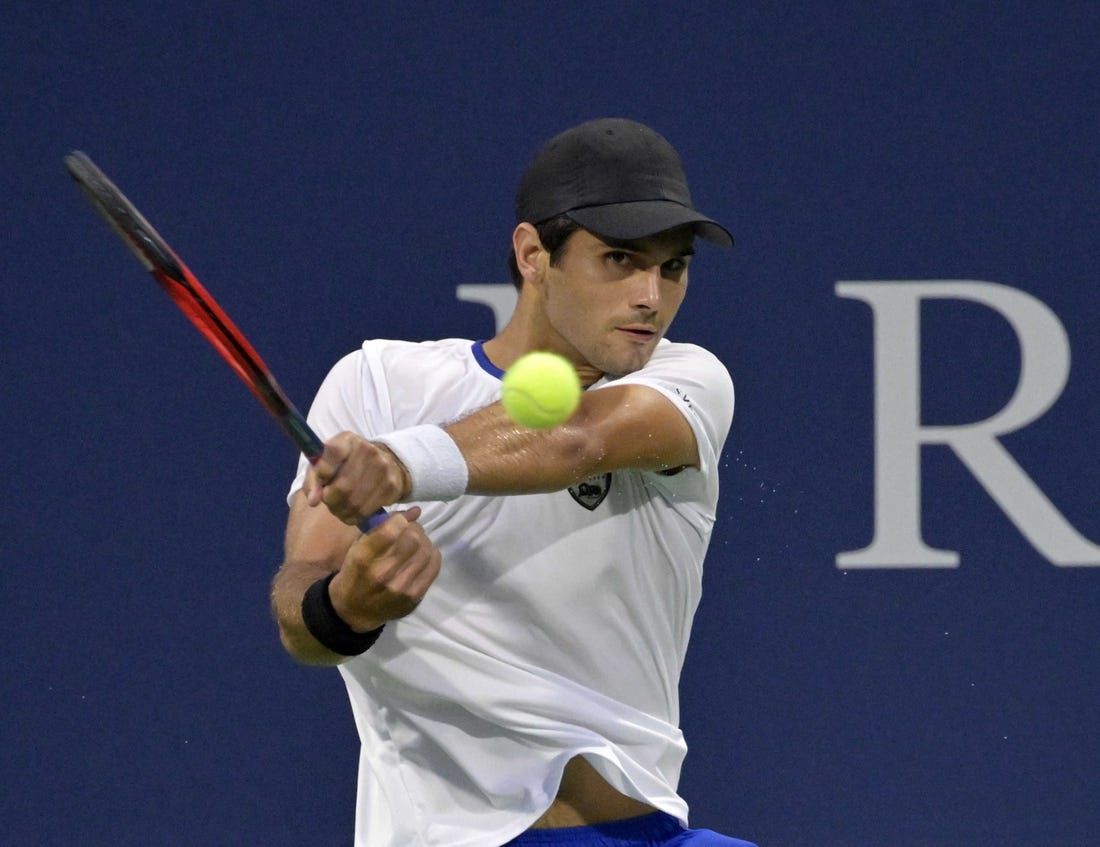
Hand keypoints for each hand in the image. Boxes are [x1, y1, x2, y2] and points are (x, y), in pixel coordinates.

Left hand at [304, 432, 410, 524]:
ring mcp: (383, 468)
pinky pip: (365, 511)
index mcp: (347, 440)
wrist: (388, 462)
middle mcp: (368, 451)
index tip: (321, 479)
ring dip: (341, 510)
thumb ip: (314, 479)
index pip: (332, 454)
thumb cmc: (347, 464)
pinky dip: (354, 516)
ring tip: (340, 506)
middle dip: (330, 499)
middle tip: (329, 499)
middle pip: (341, 488)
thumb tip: (313, 501)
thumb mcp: (327, 463)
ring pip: (353, 504)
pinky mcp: (392, 486)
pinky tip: (352, 509)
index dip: (323, 471)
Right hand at [326, 507, 440, 631]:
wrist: (355, 610)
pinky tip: (422, 554)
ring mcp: (401, 588)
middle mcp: (382, 573)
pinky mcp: (415, 597)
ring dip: (424, 541)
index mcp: (363, 558)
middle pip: (413, 539)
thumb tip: (415, 511)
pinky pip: (434, 566)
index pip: (392, 530)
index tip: (399, 521)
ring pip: (426, 551)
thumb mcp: (359, 546)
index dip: (400, 520)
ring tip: (416, 542)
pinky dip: (431, 554)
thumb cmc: (355, 571)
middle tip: (410, 530)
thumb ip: (383, 526)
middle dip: (414, 529)